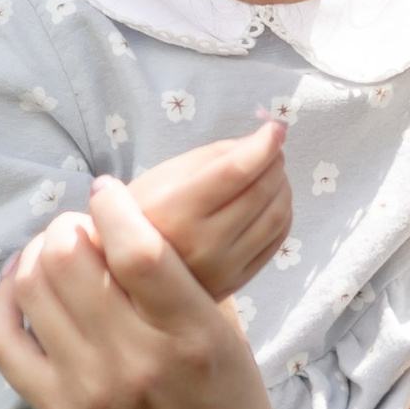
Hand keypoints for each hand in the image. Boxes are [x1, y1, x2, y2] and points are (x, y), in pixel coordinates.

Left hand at [0, 174, 297, 408]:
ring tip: (52, 254)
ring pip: (33, 289)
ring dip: (37, 256)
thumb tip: (143, 223)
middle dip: (69, 226)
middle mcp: (138, 359)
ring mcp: (90, 389)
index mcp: (193, 335)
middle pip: (71, 258)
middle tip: (79, 228)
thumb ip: (190, 284)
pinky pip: (5, 343)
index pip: (138, 247)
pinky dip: (3, 304)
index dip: (113, 205)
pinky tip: (19, 290)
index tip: (108, 192)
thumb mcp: (231, 343)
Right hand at [125, 116, 290, 301]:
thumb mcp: (166, 175)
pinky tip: (272, 199)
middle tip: (272, 147)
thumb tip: (262, 141)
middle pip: (260, 192)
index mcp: (176, 210)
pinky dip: (282, 213)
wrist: (126, 274)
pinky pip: (276, 241)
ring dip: (282, 185)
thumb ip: (214, 156)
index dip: (263, 145)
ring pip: (276, 217)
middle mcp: (202, 243)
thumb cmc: (144, 212)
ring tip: (272, 171)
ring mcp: (222, 267)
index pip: (235, 172)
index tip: (276, 127)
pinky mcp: (237, 281)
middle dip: (274, 161)